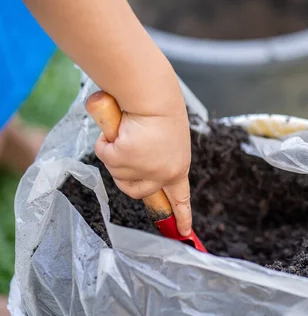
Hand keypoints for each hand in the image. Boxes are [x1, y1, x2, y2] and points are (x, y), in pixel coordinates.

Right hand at [94, 106, 191, 235]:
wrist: (153, 95)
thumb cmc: (160, 109)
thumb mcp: (168, 140)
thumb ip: (157, 156)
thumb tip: (139, 158)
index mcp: (179, 167)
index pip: (180, 198)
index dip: (181, 215)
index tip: (183, 231)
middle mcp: (163, 174)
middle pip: (135, 190)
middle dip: (125, 173)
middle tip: (128, 149)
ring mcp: (144, 170)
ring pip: (117, 172)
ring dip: (116, 151)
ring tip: (130, 130)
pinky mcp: (125, 160)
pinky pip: (105, 154)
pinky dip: (106, 140)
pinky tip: (120, 127)